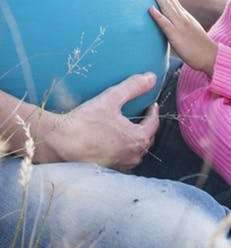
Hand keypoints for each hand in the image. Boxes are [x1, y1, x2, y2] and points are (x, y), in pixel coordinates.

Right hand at [37, 73, 159, 170]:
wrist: (60, 143)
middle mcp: (133, 156)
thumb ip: (132, 87)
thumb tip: (151, 77)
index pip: (153, 124)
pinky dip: (121, 150)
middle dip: (146, 127)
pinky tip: (112, 144)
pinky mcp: (108, 170)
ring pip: (134, 152)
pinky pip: (121, 159)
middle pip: (146, 139)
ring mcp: (121, 165)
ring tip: (127, 130)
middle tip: (142, 117)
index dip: (153, 112)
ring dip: (134, 141)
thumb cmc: (85, 123)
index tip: (151, 105)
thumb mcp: (111, 99)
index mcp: (138, 139)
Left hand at [147, 0, 217, 74]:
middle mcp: (181, 17)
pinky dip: (158, 16)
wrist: (211, 56)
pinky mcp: (177, 37)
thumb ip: (177, 24)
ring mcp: (179, 25)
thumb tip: (168, 21)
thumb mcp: (187, 31)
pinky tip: (150, 8)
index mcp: (182, 16)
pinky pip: (166, 25)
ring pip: (166, 6)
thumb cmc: (198, 47)